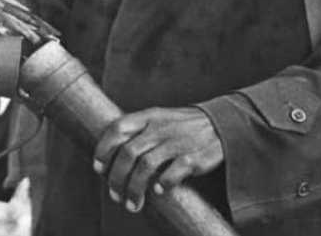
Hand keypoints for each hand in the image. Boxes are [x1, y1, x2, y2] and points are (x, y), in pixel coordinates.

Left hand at [92, 107, 223, 212]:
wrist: (221, 124)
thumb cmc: (183, 125)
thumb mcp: (159, 117)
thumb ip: (138, 129)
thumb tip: (112, 152)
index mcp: (149, 116)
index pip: (118, 128)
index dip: (104, 148)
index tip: (98, 168)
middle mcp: (159, 128)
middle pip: (128, 153)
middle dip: (116, 177)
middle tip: (114, 194)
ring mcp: (176, 142)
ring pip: (145, 166)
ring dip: (134, 187)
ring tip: (132, 203)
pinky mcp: (193, 157)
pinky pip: (172, 172)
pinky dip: (162, 184)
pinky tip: (158, 191)